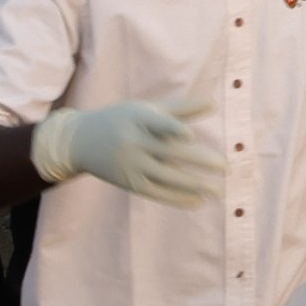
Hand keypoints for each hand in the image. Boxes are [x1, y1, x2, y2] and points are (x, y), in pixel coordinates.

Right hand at [31, 95, 224, 206]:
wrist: (80, 142)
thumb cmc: (122, 119)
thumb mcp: (146, 109)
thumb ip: (180, 108)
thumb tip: (214, 104)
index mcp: (137, 119)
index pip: (156, 124)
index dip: (171, 128)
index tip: (189, 134)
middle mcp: (133, 143)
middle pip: (169, 153)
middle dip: (198, 161)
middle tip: (225, 166)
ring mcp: (131, 166)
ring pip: (166, 177)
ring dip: (194, 185)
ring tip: (219, 190)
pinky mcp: (130, 183)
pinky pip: (157, 193)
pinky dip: (178, 198)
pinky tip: (200, 201)